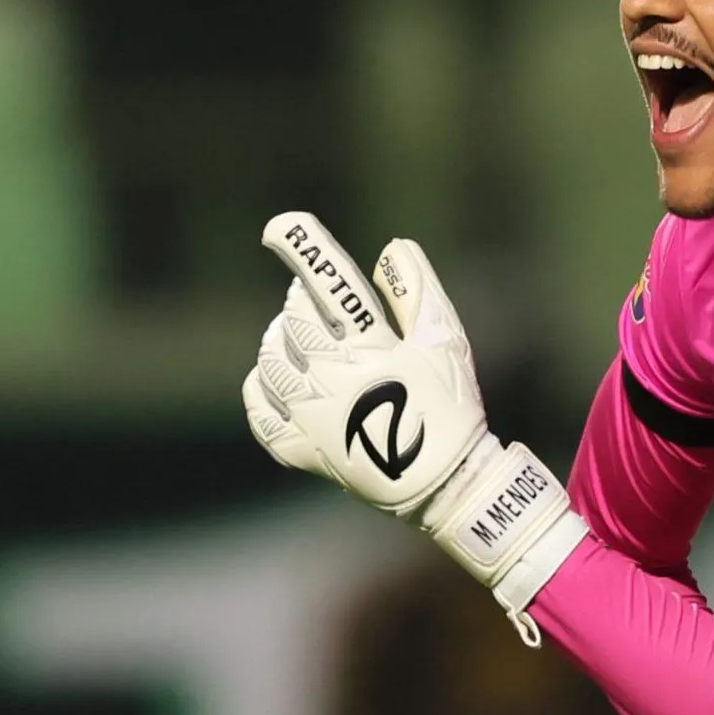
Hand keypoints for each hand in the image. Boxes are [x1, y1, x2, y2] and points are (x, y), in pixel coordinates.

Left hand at [240, 212, 588, 630]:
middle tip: (313, 293)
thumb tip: (391, 248)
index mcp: (371, 349)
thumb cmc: (452, 411)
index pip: (329, 285)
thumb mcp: (448, 346)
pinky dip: (261, 388)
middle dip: (300, 296)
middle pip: (294, 319)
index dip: (304, 249)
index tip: (280, 225)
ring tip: (300, 336)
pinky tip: (280, 381)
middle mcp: (332, 379)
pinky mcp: (299, 450)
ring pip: (270, 361)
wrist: (445, 489)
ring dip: (280, 339)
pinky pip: (260, 410)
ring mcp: (310, 417)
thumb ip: (419, 293)